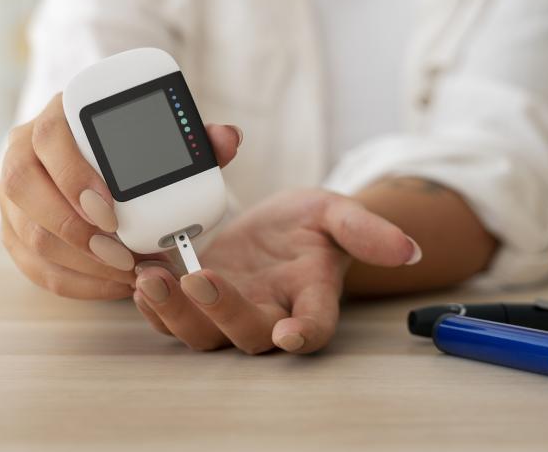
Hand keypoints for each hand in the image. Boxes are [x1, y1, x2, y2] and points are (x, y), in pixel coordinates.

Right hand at [0, 93, 242, 299]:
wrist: (88, 156)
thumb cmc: (127, 145)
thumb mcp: (158, 133)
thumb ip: (193, 137)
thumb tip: (228, 139)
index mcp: (57, 116)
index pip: (49, 139)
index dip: (74, 176)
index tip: (110, 210)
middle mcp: (22, 151)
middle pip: (26, 189)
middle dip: (76, 230)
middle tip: (124, 254)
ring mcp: (11, 195)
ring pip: (29, 235)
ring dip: (81, 262)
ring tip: (128, 272)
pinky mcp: (13, 231)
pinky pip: (34, 266)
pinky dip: (77, 282)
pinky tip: (114, 285)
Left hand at [132, 188, 420, 353]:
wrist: (279, 227)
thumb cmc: (312, 225)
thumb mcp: (338, 214)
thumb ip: (366, 230)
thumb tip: (408, 248)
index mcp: (311, 297)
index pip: (315, 326)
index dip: (304, 333)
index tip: (291, 333)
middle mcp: (270, 314)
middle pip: (248, 335)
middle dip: (222, 312)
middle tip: (200, 278)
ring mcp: (230, 310)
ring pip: (202, 334)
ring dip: (175, 312)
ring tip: (151, 277)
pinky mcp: (196, 301)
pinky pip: (170, 317)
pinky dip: (152, 303)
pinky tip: (139, 274)